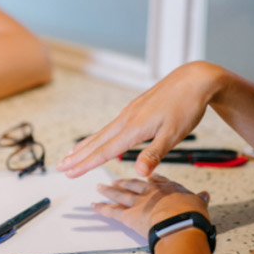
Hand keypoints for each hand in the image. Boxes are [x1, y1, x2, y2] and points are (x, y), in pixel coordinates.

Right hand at [57, 61, 226, 177]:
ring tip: (70, 154)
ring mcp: (130, 113)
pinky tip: (99, 139)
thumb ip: (154, 154)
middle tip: (60, 166)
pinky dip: (99, 136)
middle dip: (78, 156)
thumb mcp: (174, 134)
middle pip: (97, 141)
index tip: (69, 173)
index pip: (104, 151)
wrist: (194, 79)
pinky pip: (111, 127)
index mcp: (134, 128)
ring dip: (85, 146)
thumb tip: (138, 174)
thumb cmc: (187, 106)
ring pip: (102, 133)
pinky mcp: (135, 109)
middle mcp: (127, 119)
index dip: (86, 164)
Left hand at [93, 175, 209, 237]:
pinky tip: (93, 206)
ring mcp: (138, 203)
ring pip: (120, 195)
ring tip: (100, 188)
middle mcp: (151, 192)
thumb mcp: (199, 204)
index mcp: (169, 188)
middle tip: (115, 180)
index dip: (151, 178)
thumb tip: (205, 195)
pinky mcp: (128, 216)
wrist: (180, 224)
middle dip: (124, 182)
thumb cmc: (192, 216)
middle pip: (134, 185)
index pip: (158, 180)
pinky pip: (111, 212)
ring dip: (109, 191)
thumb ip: (200, 199)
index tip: (146, 176)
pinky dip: (101, 209)